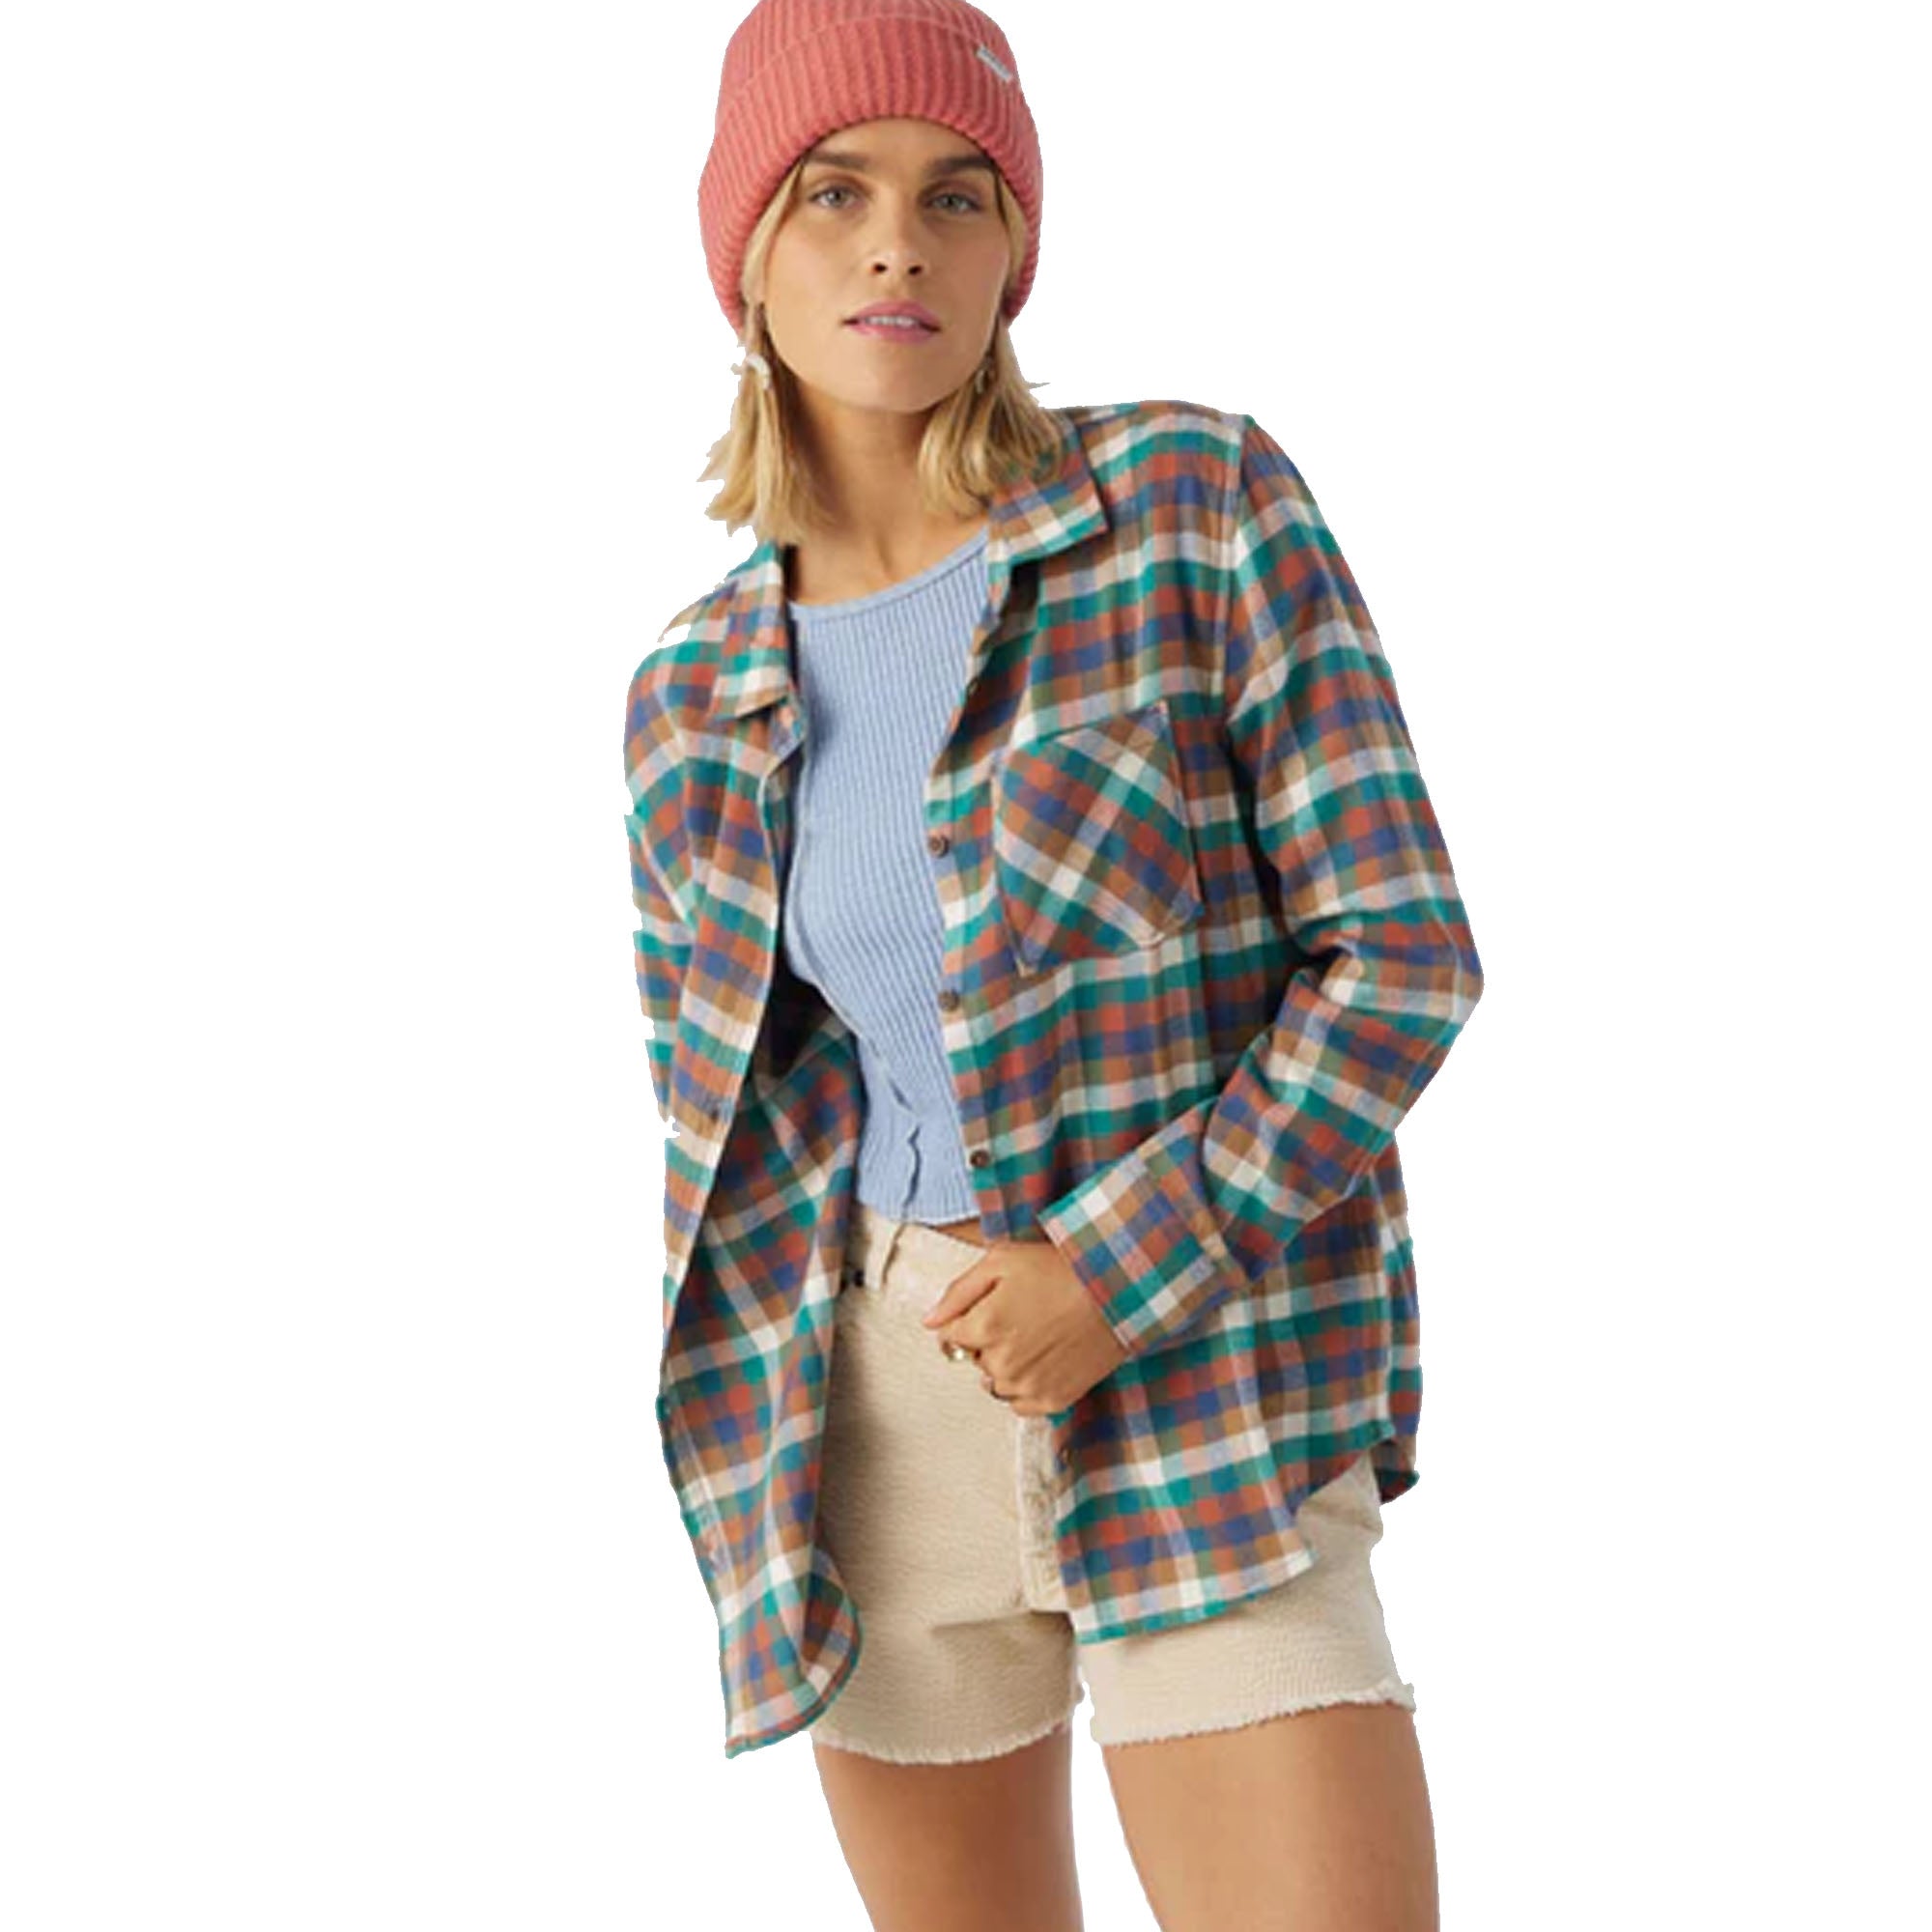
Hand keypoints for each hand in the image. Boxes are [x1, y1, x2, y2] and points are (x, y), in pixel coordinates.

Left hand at [920, 1232, 1127, 1416]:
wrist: (1119, 1291)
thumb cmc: (1061, 1269)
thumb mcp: (1002, 1261)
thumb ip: (958, 1292)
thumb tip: (929, 1321)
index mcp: (984, 1327)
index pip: (950, 1338)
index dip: (966, 1320)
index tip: (990, 1307)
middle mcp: (1001, 1363)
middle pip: (975, 1359)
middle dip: (988, 1340)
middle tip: (1022, 1315)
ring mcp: (1027, 1386)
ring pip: (995, 1383)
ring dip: (1006, 1365)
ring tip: (1037, 1336)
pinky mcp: (1053, 1400)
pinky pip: (1019, 1403)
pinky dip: (1026, 1385)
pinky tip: (1046, 1359)